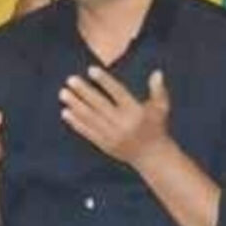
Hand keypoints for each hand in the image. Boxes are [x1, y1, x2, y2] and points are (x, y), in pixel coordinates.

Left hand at [58, 66, 175, 168]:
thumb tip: (157, 73)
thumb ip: (158, 90)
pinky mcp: (105, 145)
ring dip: (75, 105)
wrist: (152, 156)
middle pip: (100, 105)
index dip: (105, 81)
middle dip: (84, 92)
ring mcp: (112, 136)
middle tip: (70, 80)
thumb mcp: (162, 108)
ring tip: (63, 93)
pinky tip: (65, 112)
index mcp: (136, 112)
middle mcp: (123, 124)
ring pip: (91, 118)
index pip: (118, 93)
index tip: (91, 70)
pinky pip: (88, 132)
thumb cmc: (157, 126)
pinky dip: (76, 122)